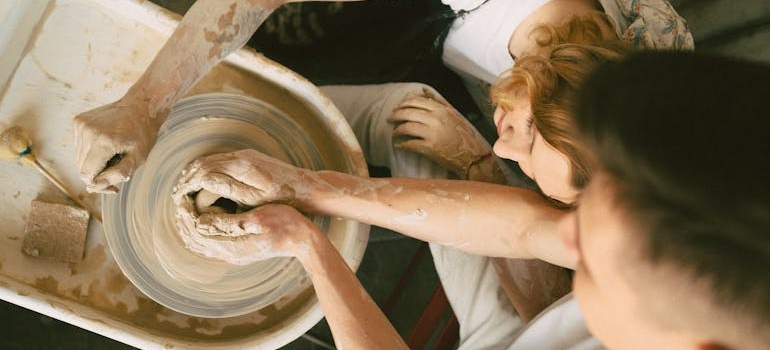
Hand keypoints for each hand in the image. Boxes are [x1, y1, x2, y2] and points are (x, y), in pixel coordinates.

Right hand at [73, 100, 160, 192]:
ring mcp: (80, 125)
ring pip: (79, 158)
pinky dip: (90, 150)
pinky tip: (106, 142)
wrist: (140, 106)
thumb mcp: (138, 158)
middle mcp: (87, 132)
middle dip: (97, 173)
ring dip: (94, 161)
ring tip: (113, 153)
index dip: (98, 184)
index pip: (86, 174)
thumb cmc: (142, 134)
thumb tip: (93, 187)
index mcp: (103, 142)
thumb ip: (117, 174)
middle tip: (117, 168)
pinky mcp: (78, 121)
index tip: (113, 186)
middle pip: (82, 167)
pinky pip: (79, 146)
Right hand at [173, 149, 322, 210]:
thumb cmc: (282, 198)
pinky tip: (205, 184)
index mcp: (240, 166)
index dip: (188, 184)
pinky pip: (221, 162)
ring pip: (211, 160)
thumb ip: (229, 189)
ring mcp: (245, 156)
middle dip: (188, 178)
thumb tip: (204, 182)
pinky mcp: (250, 159)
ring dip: (196, 174)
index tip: (178, 197)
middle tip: (177, 195)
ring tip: (186, 190)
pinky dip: (208, 172)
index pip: (203, 171)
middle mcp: (241, 156)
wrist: (307, 187)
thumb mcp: (254, 199)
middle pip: (204, 162)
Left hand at [176, 203, 320, 264]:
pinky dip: (200, 232)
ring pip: (201, 244)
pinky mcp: (239, 250)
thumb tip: (202, 222)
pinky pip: (211, 244)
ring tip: (185, 207)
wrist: (303, 239)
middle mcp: (230, 253)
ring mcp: (234, 254)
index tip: (182, 197)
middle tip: (179, 199)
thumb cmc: (285, 224)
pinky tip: (199, 219)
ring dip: (190, 226)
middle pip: (195, 240)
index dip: (186, 213)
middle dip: (184, 220)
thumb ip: (228, 222)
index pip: (197, 231)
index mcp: (232, 246)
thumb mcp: (258, 219)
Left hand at [387, 89, 490, 178]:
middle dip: (395, 115)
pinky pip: (409, 144)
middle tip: (389, 119)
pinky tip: (399, 145)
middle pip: (407, 112)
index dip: (402, 104)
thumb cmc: (463, 135)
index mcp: (440, 110)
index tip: (396, 108)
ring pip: (406, 127)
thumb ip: (438, 102)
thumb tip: (423, 91)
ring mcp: (432, 133)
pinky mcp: (429, 148)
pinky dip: (401, 144)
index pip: (415, 101)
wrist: (471, 156)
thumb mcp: (453, 114)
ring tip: (394, 134)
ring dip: (396, 131)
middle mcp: (435, 119)